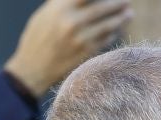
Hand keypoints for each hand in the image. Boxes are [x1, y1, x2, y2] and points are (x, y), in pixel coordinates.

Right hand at [4, 0, 132, 94]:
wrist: (31, 71)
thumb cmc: (36, 39)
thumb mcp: (45, 15)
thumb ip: (63, 3)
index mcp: (60, 9)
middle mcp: (72, 22)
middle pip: (104, 6)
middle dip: (118, 3)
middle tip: (126, 1)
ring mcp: (81, 39)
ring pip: (109, 24)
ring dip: (121, 18)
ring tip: (128, 14)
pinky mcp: (86, 53)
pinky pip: (106, 40)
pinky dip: (113, 33)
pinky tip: (117, 30)